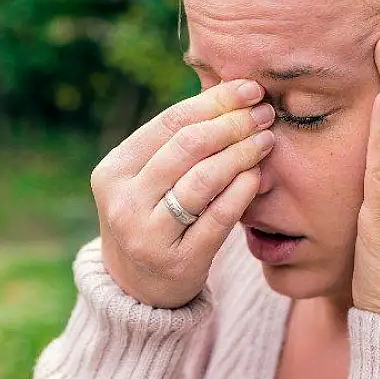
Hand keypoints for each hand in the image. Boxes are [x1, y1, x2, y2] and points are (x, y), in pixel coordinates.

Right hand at [91, 80, 275, 308]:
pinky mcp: (177, 263)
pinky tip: (258, 175)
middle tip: (264, 113)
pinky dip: (241, 192)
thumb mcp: (146, 180)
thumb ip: (176, 142)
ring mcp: (148, 235)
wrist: (137, 289)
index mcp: (113, 171)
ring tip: (266, 140)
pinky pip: (218, 218)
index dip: (213, 102)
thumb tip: (232, 92)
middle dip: (232, 124)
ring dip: (241, 154)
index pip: (169, 123)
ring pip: (203, 180)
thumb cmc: (151, 218)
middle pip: (187, 147)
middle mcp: (123, 202)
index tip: (249, 89)